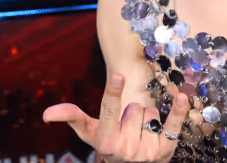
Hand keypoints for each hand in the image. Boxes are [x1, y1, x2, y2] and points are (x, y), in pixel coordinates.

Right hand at [43, 74, 189, 162]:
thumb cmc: (110, 144)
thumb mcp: (91, 133)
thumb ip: (72, 117)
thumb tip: (46, 113)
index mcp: (106, 141)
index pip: (110, 111)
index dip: (113, 92)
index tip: (118, 76)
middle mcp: (126, 148)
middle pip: (135, 108)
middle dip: (132, 112)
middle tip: (128, 126)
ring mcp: (148, 151)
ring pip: (151, 114)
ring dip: (148, 118)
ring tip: (142, 132)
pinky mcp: (167, 150)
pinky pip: (174, 124)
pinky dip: (178, 111)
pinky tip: (180, 98)